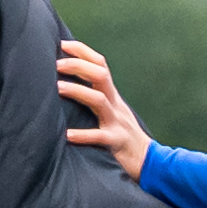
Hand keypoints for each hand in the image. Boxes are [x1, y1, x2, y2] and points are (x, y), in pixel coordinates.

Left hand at [55, 37, 149, 180]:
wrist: (150, 163)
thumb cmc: (124, 139)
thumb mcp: (113, 114)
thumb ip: (97, 99)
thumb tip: (70, 86)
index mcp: (113, 97)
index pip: (100, 65)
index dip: (82, 51)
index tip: (62, 44)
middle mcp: (116, 105)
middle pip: (100, 75)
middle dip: (78, 66)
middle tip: (55, 65)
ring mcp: (117, 123)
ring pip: (99, 100)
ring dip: (78, 91)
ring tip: (57, 88)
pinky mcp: (116, 143)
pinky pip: (100, 137)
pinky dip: (83, 135)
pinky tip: (67, 135)